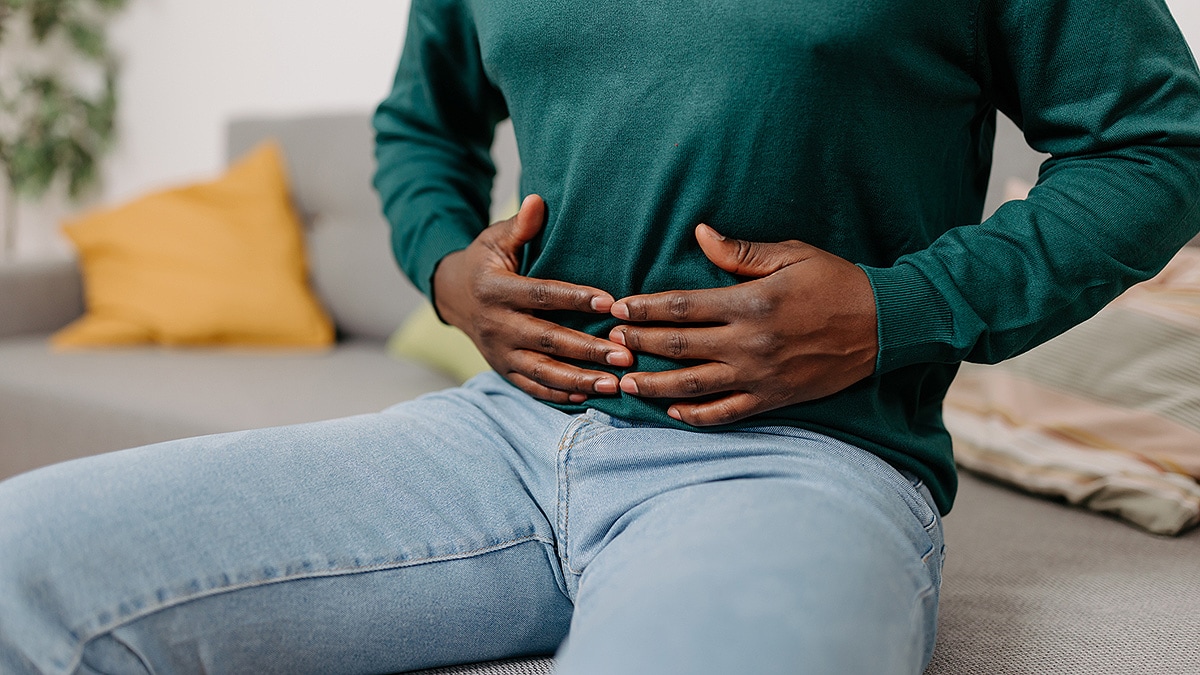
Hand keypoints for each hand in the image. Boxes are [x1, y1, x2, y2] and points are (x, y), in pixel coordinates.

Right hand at [434, 194, 632, 403]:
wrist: (452, 295)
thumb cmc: (485, 261)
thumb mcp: (495, 239)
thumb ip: (520, 226)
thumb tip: (538, 201)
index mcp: (495, 289)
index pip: (541, 295)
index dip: (575, 299)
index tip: (610, 303)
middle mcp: (496, 324)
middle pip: (547, 339)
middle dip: (587, 350)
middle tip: (625, 356)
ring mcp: (498, 352)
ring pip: (542, 370)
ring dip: (579, 380)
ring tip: (614, 384)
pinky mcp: (502, 369)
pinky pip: (531, 387)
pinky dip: (557, 394)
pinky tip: (587, 396)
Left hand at [609, 224, 877, 425]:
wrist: (885, 324)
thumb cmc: (837, 281)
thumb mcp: (792, 255)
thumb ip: (740, 251)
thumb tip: (699, 233)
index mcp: (751, 303)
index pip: (682, 307)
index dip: (645, 308)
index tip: (618, 308)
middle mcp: (750, 343)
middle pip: (679, 346)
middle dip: (640, 345)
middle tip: (610, 344)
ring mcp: (760, 375)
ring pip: (693, 385)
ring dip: (654, 386)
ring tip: (624, 384)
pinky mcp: (773, 398)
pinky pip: (726, 413)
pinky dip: (696, 415)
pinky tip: (672, 412)